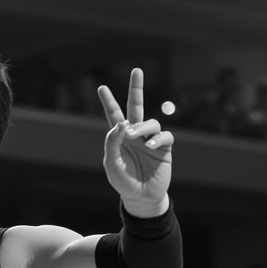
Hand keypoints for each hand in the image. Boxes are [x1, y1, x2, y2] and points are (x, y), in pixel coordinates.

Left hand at [97, 68, 172, 216]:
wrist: (141, 197)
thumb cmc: (123, 181)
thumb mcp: (112, 163)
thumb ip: (113, 142)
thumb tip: (122, 123)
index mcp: (120, 137)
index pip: (114, 115)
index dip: (109, 101)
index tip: (101, 87)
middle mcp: (135, 134)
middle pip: (136, 106)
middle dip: (136, 88)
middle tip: (136, 70)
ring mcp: (150, 140)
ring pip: (151, 122)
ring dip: (143, 127)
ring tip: (136, 137)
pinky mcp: (164, 148)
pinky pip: (165, 136)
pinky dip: (158, 138)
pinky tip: (151, 145)